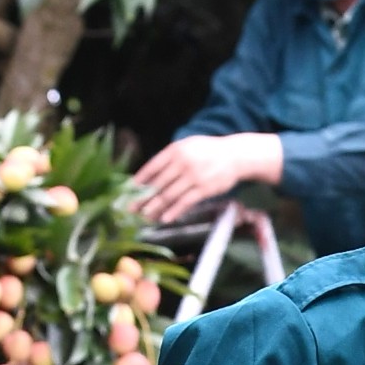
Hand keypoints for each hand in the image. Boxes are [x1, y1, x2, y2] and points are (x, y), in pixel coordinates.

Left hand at [132, 134, 283, 222]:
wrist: (235, 155)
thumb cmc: (209, 151)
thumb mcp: (188, 146)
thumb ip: (170, 157)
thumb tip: (150, 175)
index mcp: (175, 150)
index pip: (152, 167)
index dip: (139, 180)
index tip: (129, 191)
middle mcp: (182, 162)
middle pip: (158, 184)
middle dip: (142, 198)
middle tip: (130, 210)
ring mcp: (193, 176)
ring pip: (169, 195)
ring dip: (155, 208)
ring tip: (144, 217)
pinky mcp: (204, 189)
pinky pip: (185, 202)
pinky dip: (174, 211)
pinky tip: (164, 219)